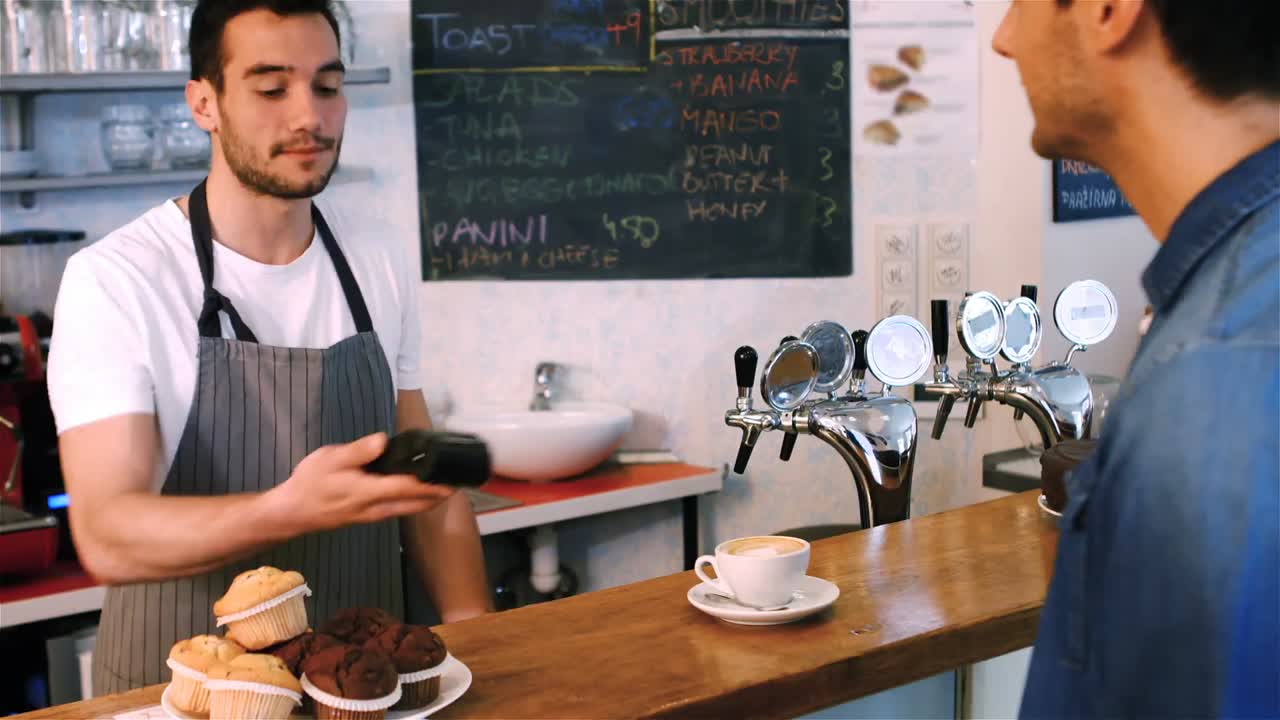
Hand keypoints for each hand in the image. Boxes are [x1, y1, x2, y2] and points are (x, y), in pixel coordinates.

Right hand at [267, 432, 455, 534]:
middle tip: (458, 482)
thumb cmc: (309, 483)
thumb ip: (358, 451)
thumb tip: (382, 441)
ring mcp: (373, 515)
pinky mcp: (368, 516)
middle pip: (417, 504)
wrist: (291, 512)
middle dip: (439, 495)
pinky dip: (413, 502)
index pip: (410, 489)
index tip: (454, 480)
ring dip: (428, 500)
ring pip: (409, 509)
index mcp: (369, 492)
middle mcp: (376, 508)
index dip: (434, 485)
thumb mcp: (329, 459)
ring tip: (445, 485)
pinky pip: (398, 510)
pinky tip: (417, 490)